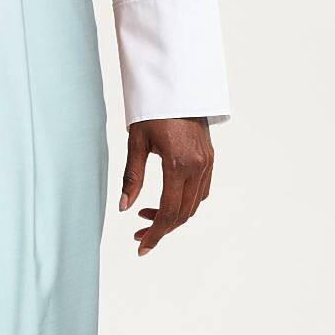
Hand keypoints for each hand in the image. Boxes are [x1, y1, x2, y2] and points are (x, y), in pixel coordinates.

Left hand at [118, 117, 213, 254]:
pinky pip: (201, 192)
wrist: (177, 87)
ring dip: (173, 217)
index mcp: (178, 163)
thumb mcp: (136, 143)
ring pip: (194, 205)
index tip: (142, 246)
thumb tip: (124, 208)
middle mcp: (198, 166)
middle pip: (183, 213)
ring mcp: (207, 164)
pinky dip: (185, 203)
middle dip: (161, 229)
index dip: (155, 234)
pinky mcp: (210, 159)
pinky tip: (167, 202)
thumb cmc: (153, 111)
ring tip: (146, 217)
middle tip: (138, 234)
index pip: (169, 212)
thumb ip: (132, 178)